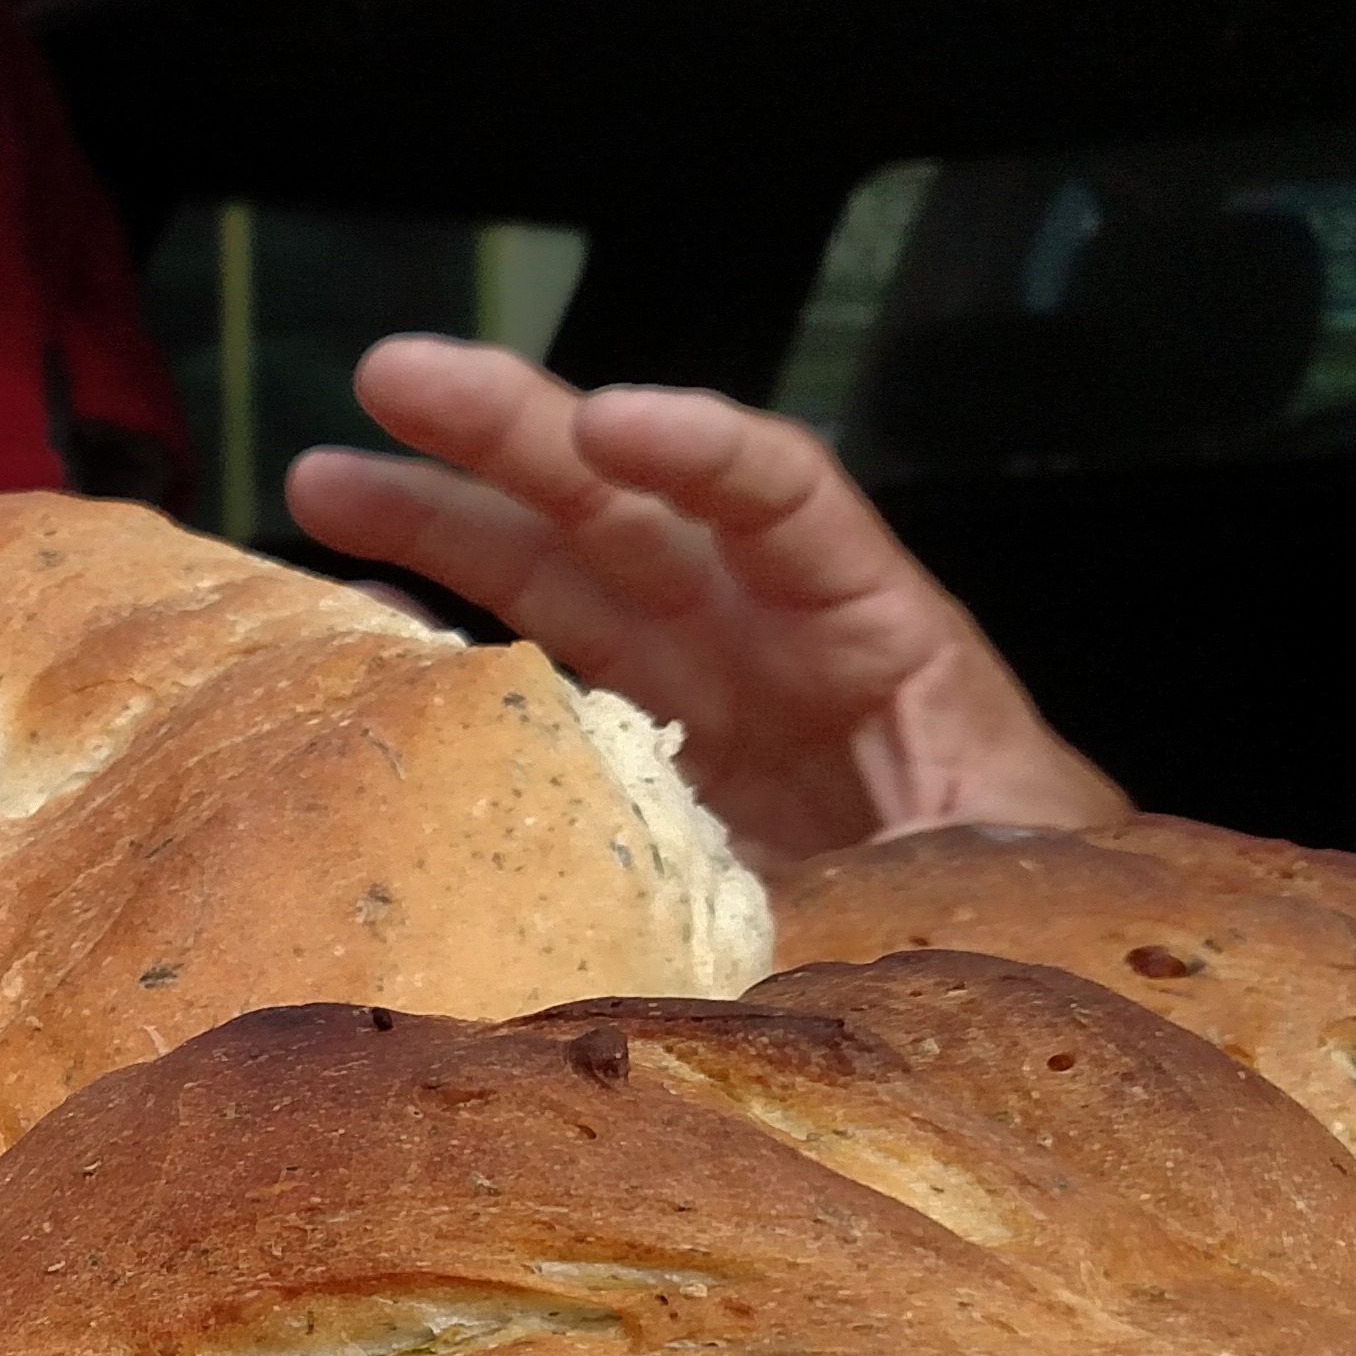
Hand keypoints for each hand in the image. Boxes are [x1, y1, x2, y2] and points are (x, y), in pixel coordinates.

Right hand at [281, 336, 1125, 863]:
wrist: (1017, 978)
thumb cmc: (1032, 910)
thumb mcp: (984, 883)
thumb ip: (881, 879)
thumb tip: (767, 933)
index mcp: (874, 634)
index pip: (781, 498)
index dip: (698, 451)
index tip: (608, 422)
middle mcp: (768, 640)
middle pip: (628, 504)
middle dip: (510, 432)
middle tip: (393, 377)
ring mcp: (694, 699)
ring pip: (556, 578)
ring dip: (439, 521)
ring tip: (324, 474)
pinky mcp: (640, 775)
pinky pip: (535, 695)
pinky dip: (453, 655)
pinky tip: (367, 626)